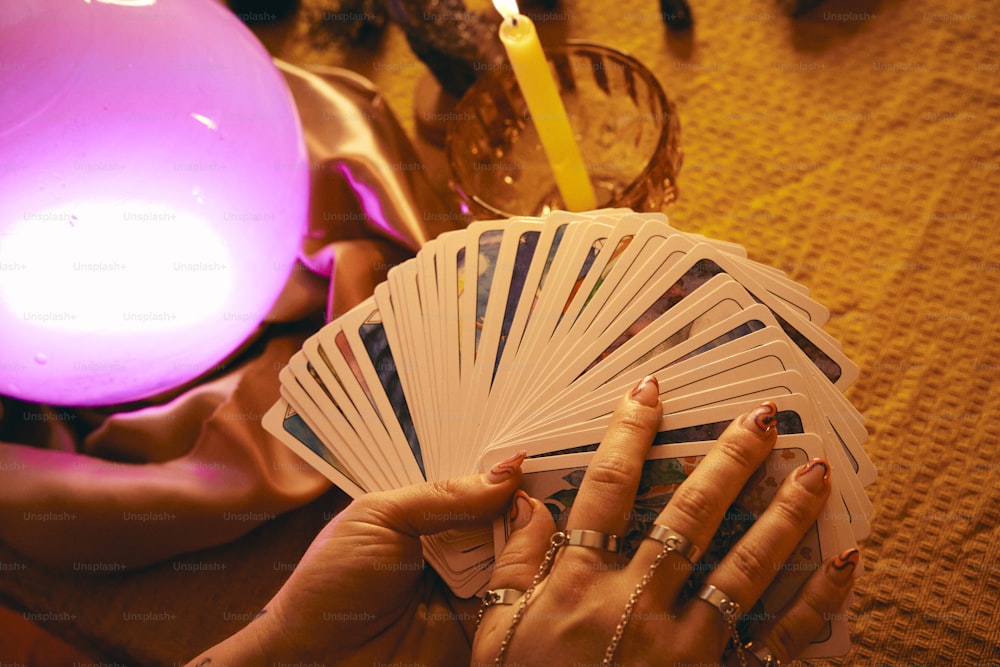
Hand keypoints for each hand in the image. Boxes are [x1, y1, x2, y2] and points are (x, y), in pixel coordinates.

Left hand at [185, 458, 525, 666]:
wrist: (312, 657)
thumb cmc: (330, 581)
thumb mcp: (379, 518)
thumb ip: (442, 496)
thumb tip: (506, 475)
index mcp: (433, 517)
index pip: (483, 490)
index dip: (511, 477)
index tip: (539, 460)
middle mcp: (457, 551)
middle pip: (511, 522)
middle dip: (531, 506)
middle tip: (549, 490)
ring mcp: (471, 592)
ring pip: (521, 561)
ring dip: (534, 543)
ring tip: (543, 524)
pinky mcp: (480, 632)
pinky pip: (515, 607)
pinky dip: (529, 588)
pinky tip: (537, 564)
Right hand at [473, 376, 858, 665]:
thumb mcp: (498, 636)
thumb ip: (515, 565)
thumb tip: (526, 499)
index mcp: (581, 586)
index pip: (608, 491)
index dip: (629, 434)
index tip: (650, 390)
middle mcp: (640, 604)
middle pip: (690, 515)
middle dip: (728, 459)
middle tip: (761, 416)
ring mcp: (689, 646)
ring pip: (745, 565)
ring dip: (784, 512)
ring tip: (815, 468)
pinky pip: (781, 639)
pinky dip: (818, 600)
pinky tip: (845, 559)